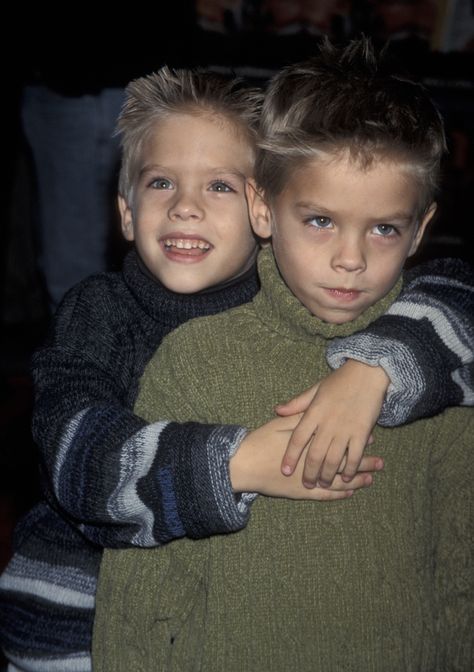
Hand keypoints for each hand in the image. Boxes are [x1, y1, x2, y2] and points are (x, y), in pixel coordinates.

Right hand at [229, 414, 382, 500]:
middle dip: (363, 463)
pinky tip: (350, 493)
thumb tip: (319, 410)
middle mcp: (312, 463)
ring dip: (356, 481)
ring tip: (371, 479)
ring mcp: (307, 480)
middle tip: (381, 463)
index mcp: (310, 443)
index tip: (370, 436)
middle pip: (342, 462)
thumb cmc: (260, 441)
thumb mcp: (280, 424)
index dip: (354, 438)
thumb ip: (299, 416)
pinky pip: (324, 496)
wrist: (242, 465)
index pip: (338, 440)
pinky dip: (338, 494)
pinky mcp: (300, 493)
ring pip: (337, 481)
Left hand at [275, 360, 388, 487]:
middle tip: (306, 484)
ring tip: (323, 484)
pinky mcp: (362, 432)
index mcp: (314, 412)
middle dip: (310, 472)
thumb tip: (277, 410)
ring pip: (334, 458)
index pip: (298, 439)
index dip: (290, 456)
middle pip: (315, 454)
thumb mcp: (315, 389)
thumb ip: (297, 403)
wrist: (367, 372)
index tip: (285, 470)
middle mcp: (328, 423)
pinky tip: (347, 478)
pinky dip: (350, 468)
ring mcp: (346, 429)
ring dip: (328, 474)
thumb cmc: (339, 380)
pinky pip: (355, 455)